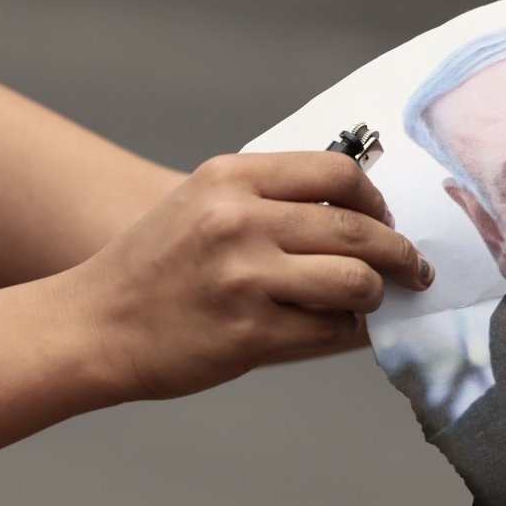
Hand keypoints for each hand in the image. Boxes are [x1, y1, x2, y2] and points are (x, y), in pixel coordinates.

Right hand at [66, 151, 432, 401]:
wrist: (91, 326)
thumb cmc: (156, 266)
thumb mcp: (205, 204)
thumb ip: (276, 200)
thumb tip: (366, 216)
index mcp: (232, 178)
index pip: (340, 173)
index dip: (376, 200)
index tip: (387, 220)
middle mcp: (239, 220)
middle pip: (362, 230)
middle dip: (401, 253)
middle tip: (413, 269)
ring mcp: (246, 277)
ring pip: (357, 280)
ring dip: (375, 295)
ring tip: (369, 300)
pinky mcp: (250, 332)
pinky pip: (333, 329)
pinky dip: (347, 330)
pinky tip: (339, 327)